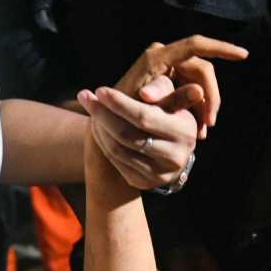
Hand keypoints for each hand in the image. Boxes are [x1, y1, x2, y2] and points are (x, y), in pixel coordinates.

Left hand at [78, 83, 200, 189]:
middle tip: (85, 96)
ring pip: (117, 149)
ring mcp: (158, 174)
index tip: (100, 90)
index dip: (119, 104)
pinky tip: (97, 126)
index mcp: (184, 132)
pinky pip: (115, 161)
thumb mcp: (171, 96)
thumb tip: (144, 92)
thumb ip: (160, 88)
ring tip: (90, 108)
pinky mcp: (143, 182)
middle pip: (126, 135)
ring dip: (98, 127)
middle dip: (102, 114)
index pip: (144, 117)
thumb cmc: (169, 111)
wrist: (173, 147)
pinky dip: (102, 141)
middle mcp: (174, 157)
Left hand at [114, 36, 248, 139]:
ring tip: (203, 132)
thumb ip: (167, 97)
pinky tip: (199, 129)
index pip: (195, 45)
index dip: (220, 48)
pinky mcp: (170, 83)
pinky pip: (193, 93)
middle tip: (209, 124)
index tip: (243, 55)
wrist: (106, 123)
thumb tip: (196, 91)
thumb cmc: (119, 112)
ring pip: (200, 84)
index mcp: (157, 57)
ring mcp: (168, 70)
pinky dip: (197, 111)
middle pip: (202, 71)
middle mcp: (165, 58)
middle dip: (209, 98)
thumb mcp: (142, 105)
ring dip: (204, 108)